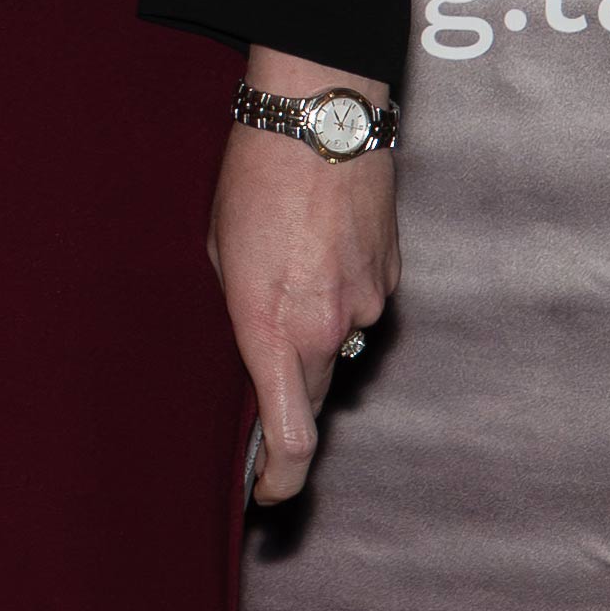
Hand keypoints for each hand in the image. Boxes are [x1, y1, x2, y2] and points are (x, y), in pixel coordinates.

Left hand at [209, 52, 397, 507]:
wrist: (321, 114)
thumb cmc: (252, 173)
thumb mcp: (219, 247)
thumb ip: (240, 308)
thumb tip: (258, 345)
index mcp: (274, 325)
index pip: (291, 436)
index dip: (280, 478)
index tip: (266, 495)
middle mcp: (329, 327)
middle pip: (312, 398)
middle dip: (288, 404)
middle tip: (258, 393)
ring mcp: (367, 303)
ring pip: (336, 346)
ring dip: (309, 332)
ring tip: (280, 271)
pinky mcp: (390, 276)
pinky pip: (358, 306)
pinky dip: (335, 295)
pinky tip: (310, 248)